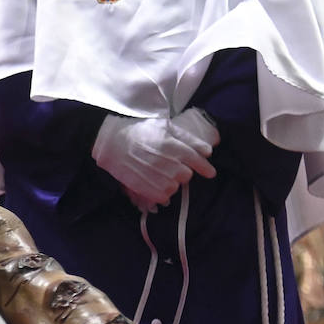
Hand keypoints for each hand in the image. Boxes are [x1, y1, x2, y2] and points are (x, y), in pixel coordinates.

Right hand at [93, 113, 216, 211]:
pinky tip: (154, 182)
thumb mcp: (165, 127)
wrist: (113, 143)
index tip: (210, 172)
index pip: (197, 160)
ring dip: (171, 182)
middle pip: (187, 176)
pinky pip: (164, 196)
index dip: (205, 167)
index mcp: (174, 146)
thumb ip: (188, 139)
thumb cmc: (140, 131)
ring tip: (159, 173)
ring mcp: (157, 178)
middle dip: (182, 171)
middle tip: (170, 165)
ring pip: (175, 187)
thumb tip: (207, 151)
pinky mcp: (146, 189)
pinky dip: (162, 192)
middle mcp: (168, 163)